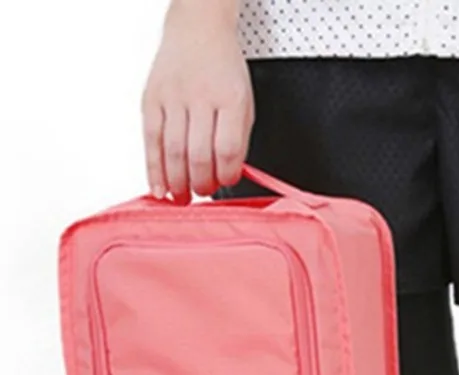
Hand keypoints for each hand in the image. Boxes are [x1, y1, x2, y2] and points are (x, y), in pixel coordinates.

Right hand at [141, 2, 253, 201]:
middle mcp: (200, 97)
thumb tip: (227, 177)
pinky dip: (153, 169)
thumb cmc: (224, 72)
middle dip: (201, 184)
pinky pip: (150, 141)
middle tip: (203, 193)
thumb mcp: (245, 103)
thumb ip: (238, 140)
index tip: (226, 182)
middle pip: (198, 155)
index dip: (227, 174)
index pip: (227, 149)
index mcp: (230, 99)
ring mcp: (172, 97)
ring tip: (182, 198)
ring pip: (173, 152)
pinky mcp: (150, 99)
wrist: (197, 30)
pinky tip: (159, 188)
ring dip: (178, 183)